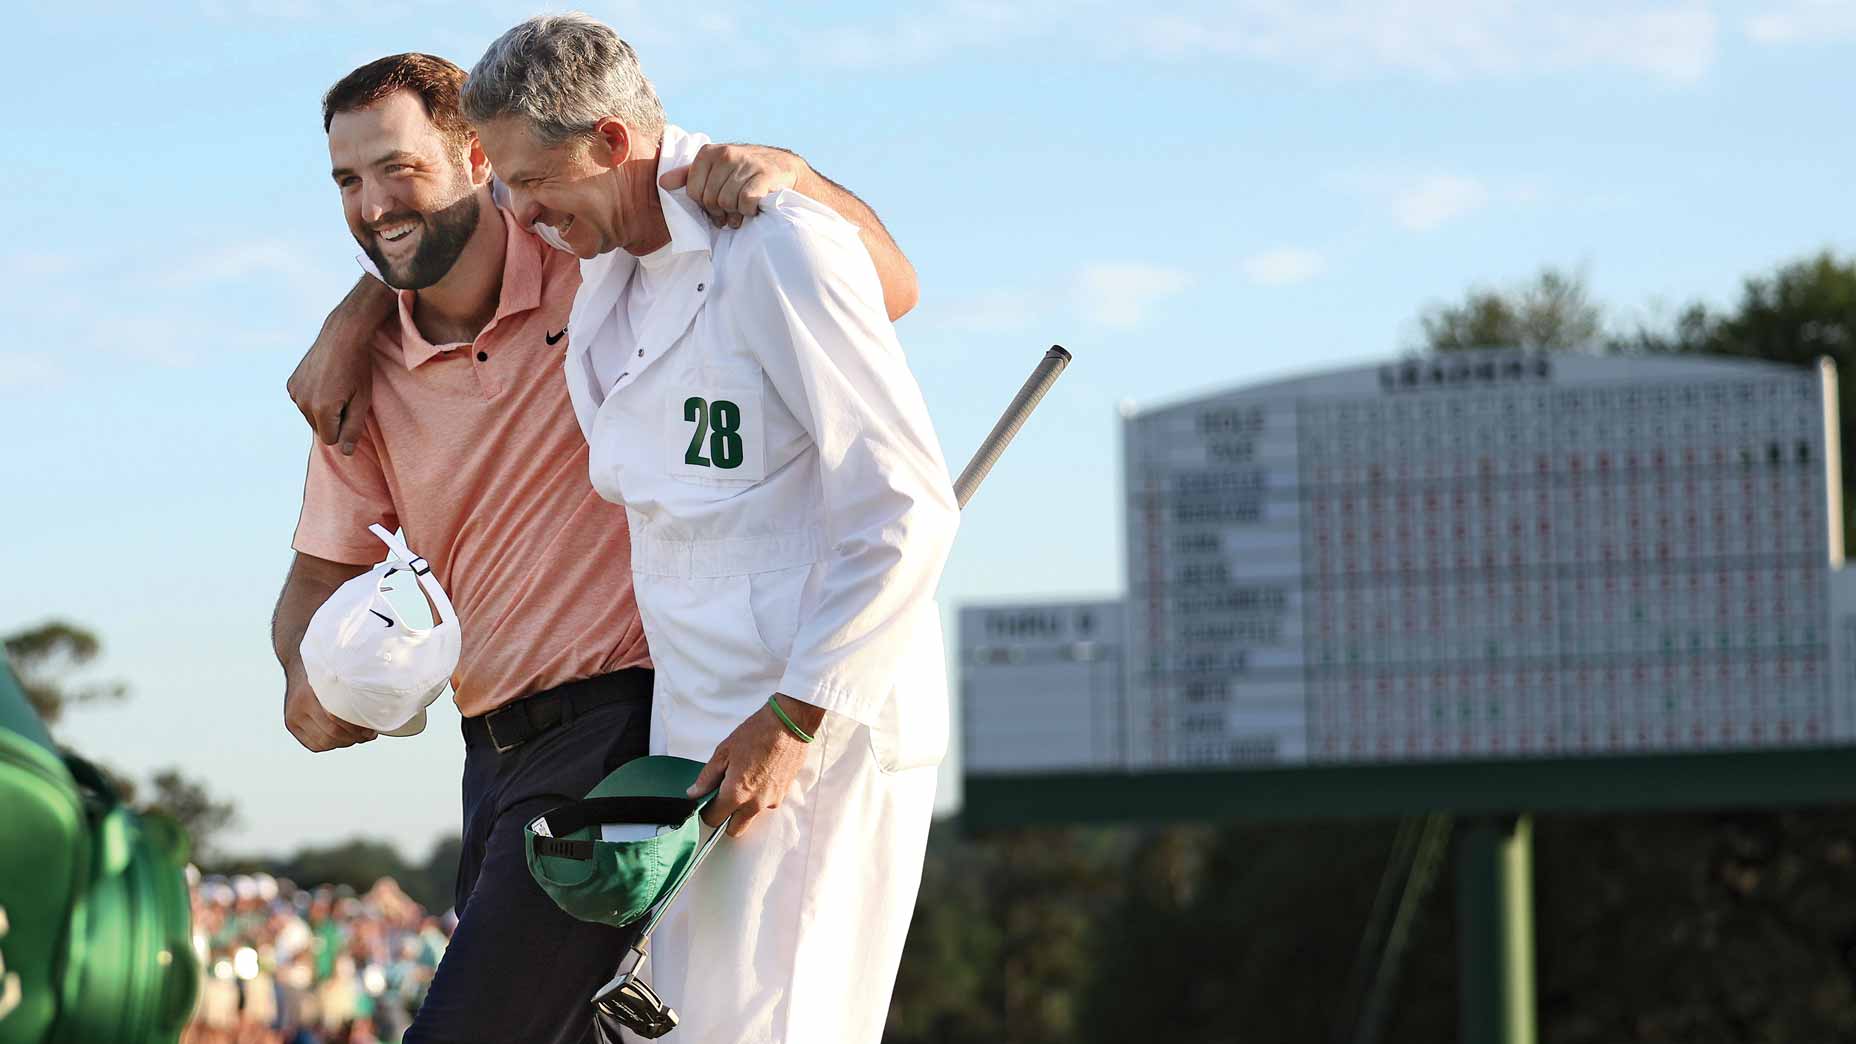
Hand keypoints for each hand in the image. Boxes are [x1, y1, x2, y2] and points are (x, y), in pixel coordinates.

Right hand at [283, 662, 376, 751]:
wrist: (298, 664)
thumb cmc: (326, 668)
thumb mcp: (339, 672)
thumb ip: (351, 690)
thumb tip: (379, 708)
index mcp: (309, 695)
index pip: (335, 722)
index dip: (356, 729)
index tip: (372, 728)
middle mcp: (298, 708)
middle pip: (330, 735)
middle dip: (354, 738)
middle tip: (369, 734)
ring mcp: (293, 718)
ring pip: (323, 743)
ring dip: (344, 743)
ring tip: (359, 737)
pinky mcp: (291, 725)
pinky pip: (315, 745)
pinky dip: (332, 744)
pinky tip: (343, 738)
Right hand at [288, 280, 390, 455]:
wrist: (342, 336)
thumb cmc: (358, 369)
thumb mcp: (362, 401)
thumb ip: (353, 429)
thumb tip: (345, 453)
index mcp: (321, 410)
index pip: (331, 439)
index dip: (345, 427)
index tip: (353, 407)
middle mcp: (302, 403)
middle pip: (320, 429)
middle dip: (334, 419)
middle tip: (346, 394)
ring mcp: (294, 392)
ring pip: (311, 417)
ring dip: (324, 409)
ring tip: (336, 385)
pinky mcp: (291, 384)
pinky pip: (304, 402)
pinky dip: (314, 398)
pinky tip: (324, 380)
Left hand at [659, 144, 808, 229]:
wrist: (781, 167)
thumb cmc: (743, 171)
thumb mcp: (714, 168)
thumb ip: (688, 175)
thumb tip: (663, 183)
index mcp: (709, 152)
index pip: (695, 192)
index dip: (704, 205)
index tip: (715, 205)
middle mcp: (726, 154)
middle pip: (711, 199)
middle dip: (721, 211)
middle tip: (730, 212)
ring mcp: (746, 164)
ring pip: (728, 203)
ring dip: (736, 213)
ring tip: (741, 211)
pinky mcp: (763, 176)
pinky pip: (746, 203)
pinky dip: (749, 211)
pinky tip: (753, 208)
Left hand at [687, 695, 824, 836]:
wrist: (789, 724)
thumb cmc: (756, 733)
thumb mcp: (724, 752)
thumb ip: (707, 777)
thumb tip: (694, 793)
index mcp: (736, 794)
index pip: (713, 819)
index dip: (706, 811)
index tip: (707, 800)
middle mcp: (755, 804)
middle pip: (734, 830)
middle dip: (726, 818)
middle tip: (723, 796)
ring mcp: (771, 801)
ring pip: (751, 817)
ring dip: (744, 807)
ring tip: (745, 779)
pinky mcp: (783, 795)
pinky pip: (766, 804)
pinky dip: (759, 797)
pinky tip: (759, 775)